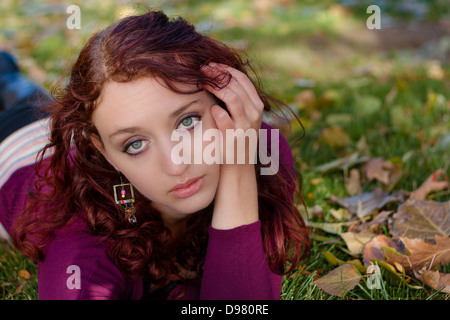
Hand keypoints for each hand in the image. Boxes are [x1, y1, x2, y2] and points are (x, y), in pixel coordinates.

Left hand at [201, 63, 263, 228]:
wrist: (237, 170)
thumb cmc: (232, 141)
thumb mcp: (237, 119)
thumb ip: (232, 101)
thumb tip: (216, 78)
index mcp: (255, 106)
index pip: (242, 80)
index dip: (225, 70)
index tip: (210, 65)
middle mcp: (255, 114)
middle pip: (237, 85)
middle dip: (218, 74)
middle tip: (201, 69)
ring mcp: (246, 126)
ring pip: (233, 98)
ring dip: (216, 87)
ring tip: (202, 81)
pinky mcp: (236, 138)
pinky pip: (227, 120)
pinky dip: (219, 112)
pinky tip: (211, 108)